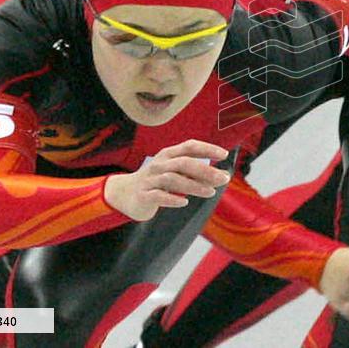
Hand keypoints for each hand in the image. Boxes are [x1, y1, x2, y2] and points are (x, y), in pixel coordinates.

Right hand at [104, 139, 230, 220]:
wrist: (124, 194)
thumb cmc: (157, 182)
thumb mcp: (175, 173)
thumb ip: (196, 173)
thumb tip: (223, 175)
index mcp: (168, 154)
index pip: (189, 146)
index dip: (207, 148)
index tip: (224, 154)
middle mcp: (159, 164)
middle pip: (183, 163)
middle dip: (205, 170)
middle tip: (224, 179)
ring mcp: (150, 179)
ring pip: (173, 179)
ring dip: (194, 186)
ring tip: (211, 192)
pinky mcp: (143, 195)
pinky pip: (158, 196)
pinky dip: (171, 199)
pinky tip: (184, 203)